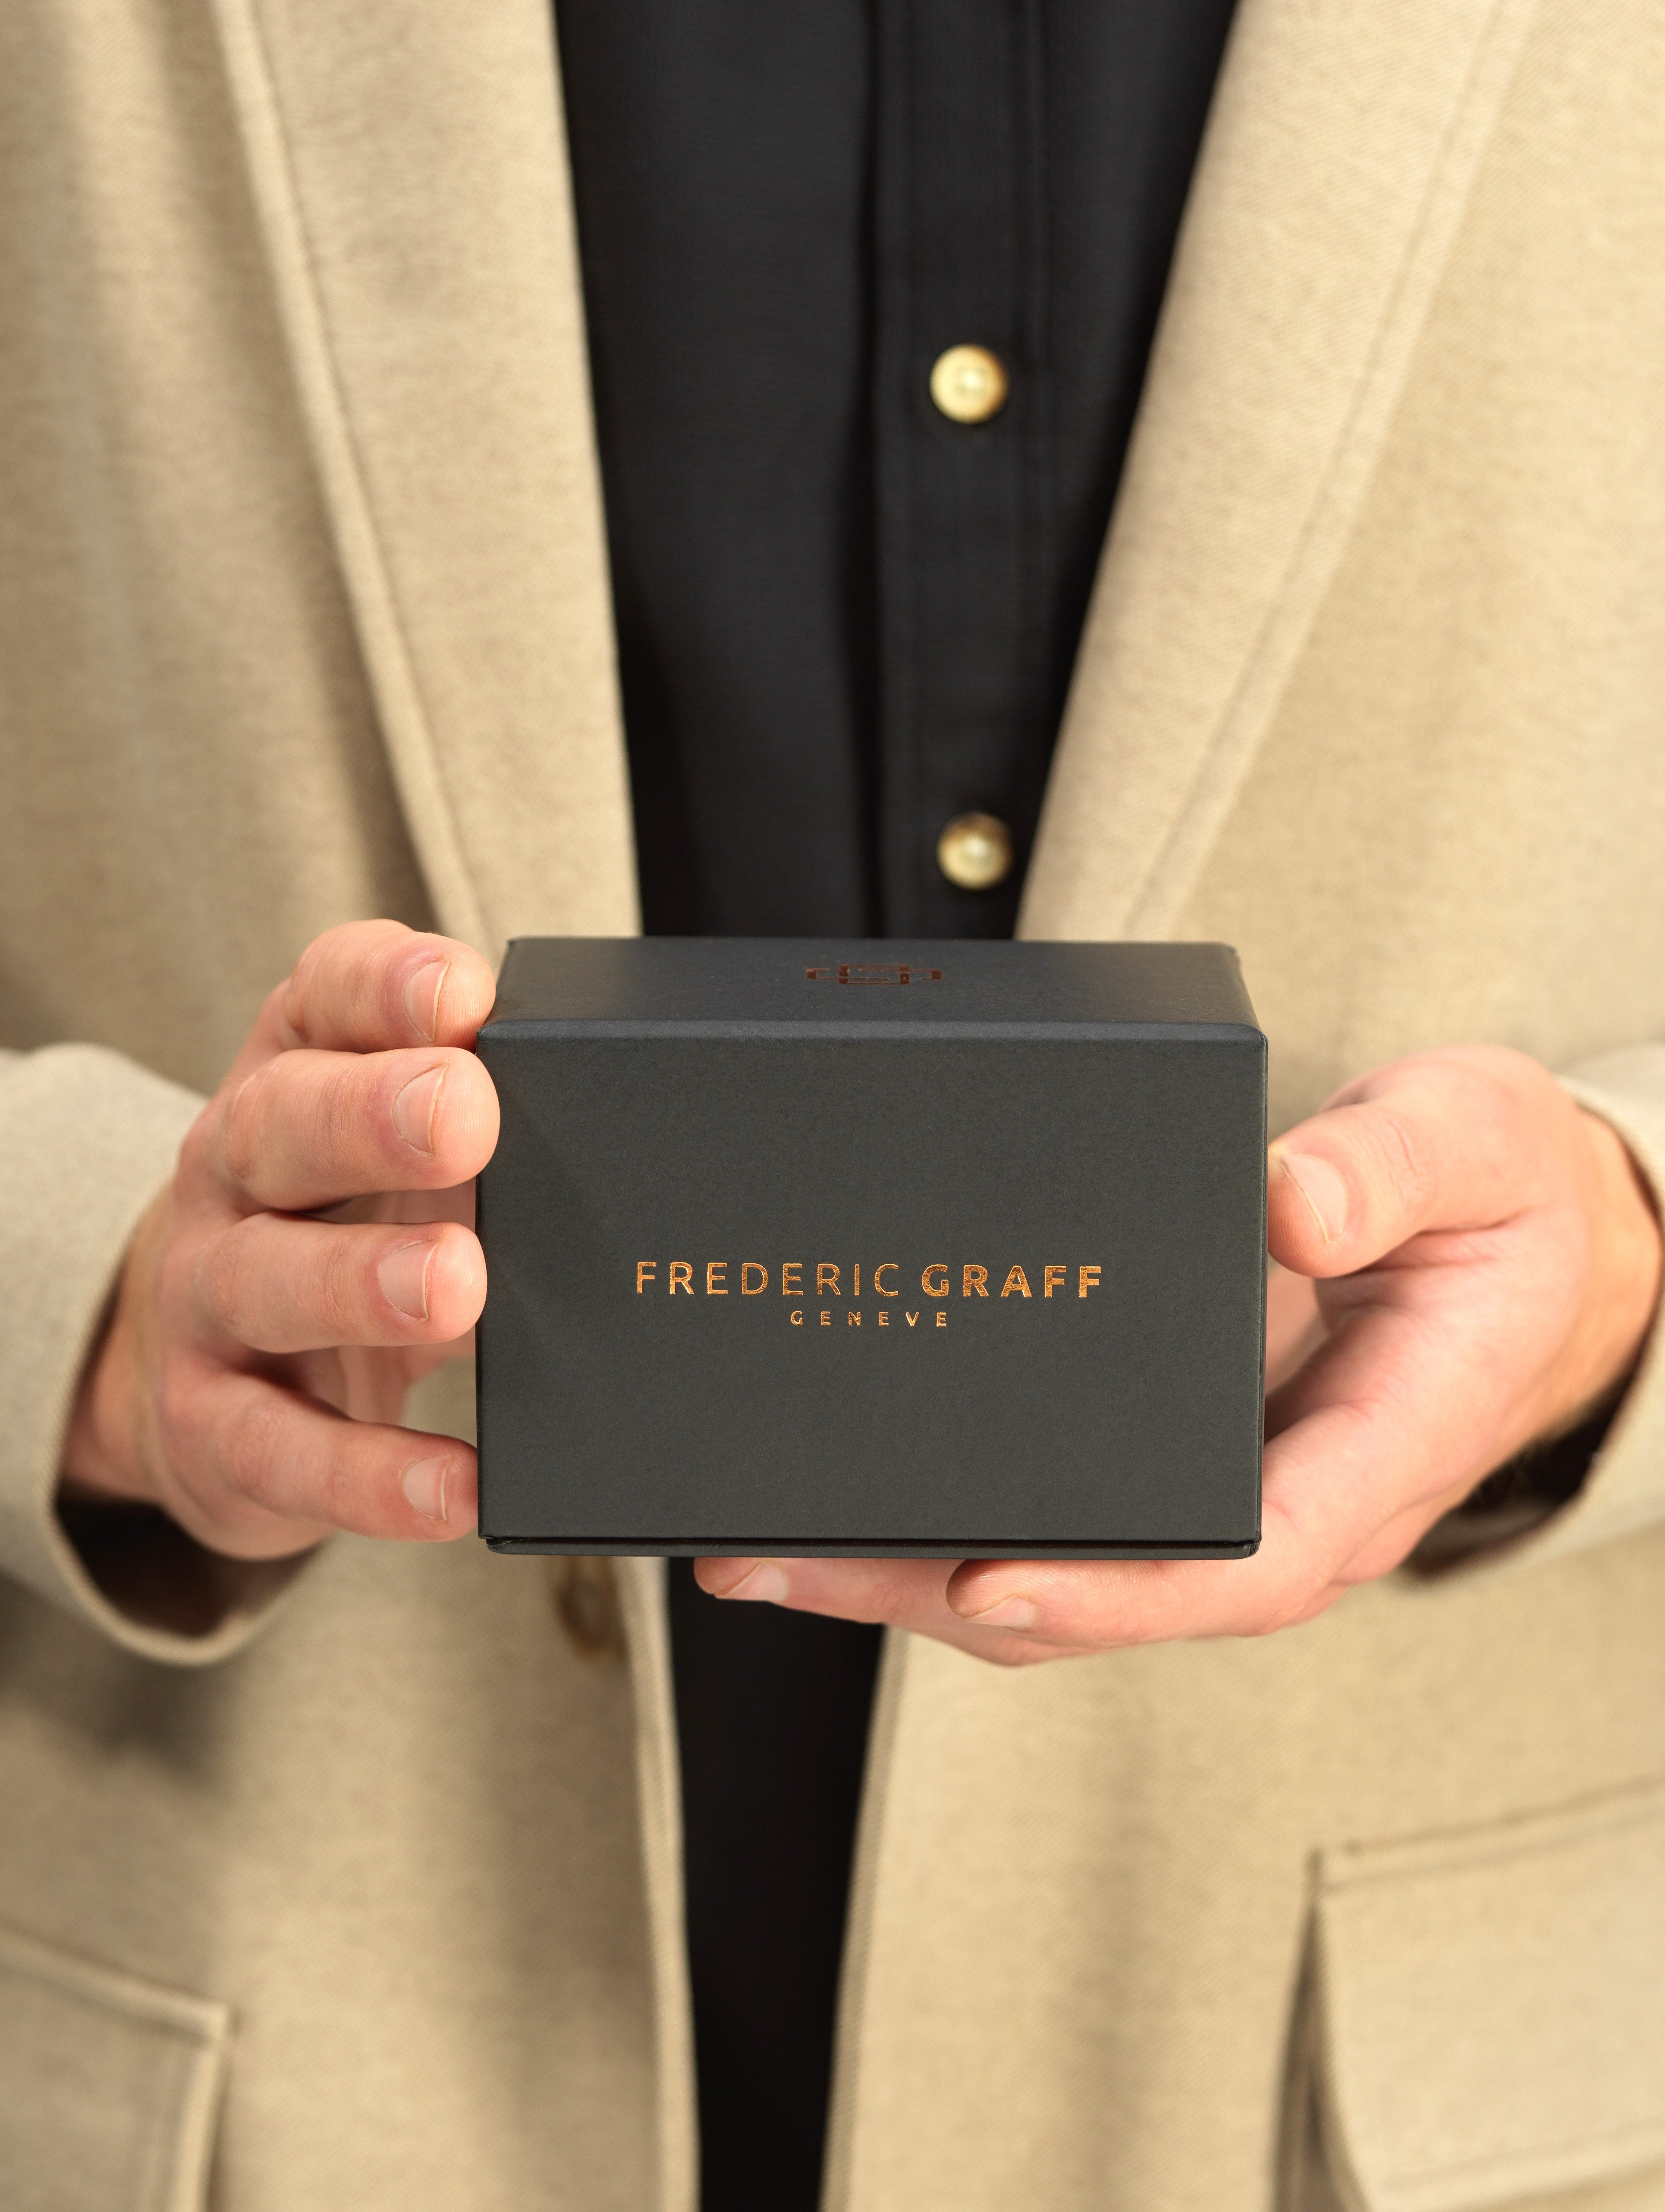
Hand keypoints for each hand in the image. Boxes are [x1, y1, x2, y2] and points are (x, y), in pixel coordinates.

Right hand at [63, 921, 499, 1557]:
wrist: (209, 1369)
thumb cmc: (355, 1228)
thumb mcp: (413, 1159)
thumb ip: (504, 1127)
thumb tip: (641, 1139)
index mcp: (298, 1075)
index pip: (327, 998)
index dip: (387, 988)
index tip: (462, 993)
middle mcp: (237, 1170)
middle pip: (282, 1122)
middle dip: (370, 1116)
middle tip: (464, 1115)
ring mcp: (211, 1295)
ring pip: (265, 1279)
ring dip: (359, 1282)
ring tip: (454, 1287)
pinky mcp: (212, 1422)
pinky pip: (281, 1451)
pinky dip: (367, 1475)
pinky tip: (453, 1489)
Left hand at [695, 1045, 1662, 1662]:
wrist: (1531, 1239)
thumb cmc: (1506, 1198)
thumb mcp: (1478, 1142)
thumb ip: (1395, 1167)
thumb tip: (1290, 1203)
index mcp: (1378, 1451)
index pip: (1245, 1564)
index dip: (1110, 1591)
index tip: (983, 1581)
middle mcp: (1291, 1505)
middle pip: (1106, 1597)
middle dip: (932, 1595)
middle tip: (772, 1560)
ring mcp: (1225, 1496)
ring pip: (1058, 1579)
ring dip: (903, 1578)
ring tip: (753, 1550)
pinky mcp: (1175, 1462)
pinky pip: (1055, 1521)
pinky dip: (940, 1524)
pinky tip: (837, 1496)